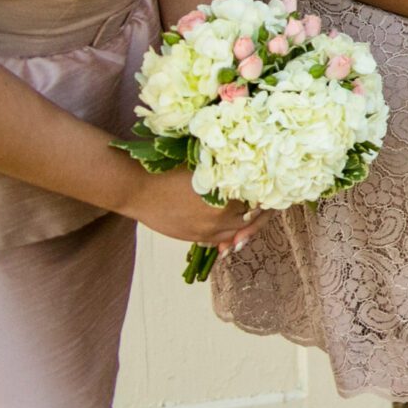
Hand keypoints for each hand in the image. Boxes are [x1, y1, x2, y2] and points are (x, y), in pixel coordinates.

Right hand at [120, 165, 257, 248]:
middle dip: (259, 213)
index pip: (260, 201)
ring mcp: (206, 231)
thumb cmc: (170, 169)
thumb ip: (230, 174)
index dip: (268, 195)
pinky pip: (218, 240)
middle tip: (263, 204)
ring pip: (236, 233)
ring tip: (247, 214)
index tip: (270, 189)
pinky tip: (229, 228)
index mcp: (227, 196)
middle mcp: (220, 218)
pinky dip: (226, 234)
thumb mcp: (207, 166)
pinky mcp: (193, 238)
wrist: (137, 188)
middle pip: (251, 220)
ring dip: (243, 225)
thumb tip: (252, 176)